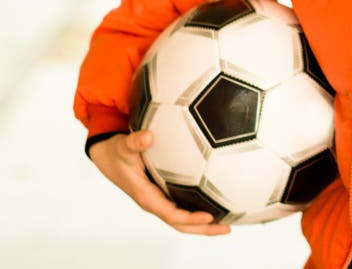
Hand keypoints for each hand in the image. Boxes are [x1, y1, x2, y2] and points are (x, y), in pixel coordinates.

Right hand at [89, 129, 230, 235]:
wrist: (109, 155)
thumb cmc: (118, 152)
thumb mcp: (123, 146)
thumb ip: (135, 142)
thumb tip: (147, 137)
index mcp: (146, 196)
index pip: (170, 213)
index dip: (190, 217)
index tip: (210, 216)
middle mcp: (155, 201)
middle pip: (181, 222)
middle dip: (203, 228)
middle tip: (227, 228)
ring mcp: (160, 198)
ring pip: (183, 217)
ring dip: (204, 223)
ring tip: (228, 222)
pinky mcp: (164, 192)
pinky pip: (183, 205)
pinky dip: (199, 209)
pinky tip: (217, 203)